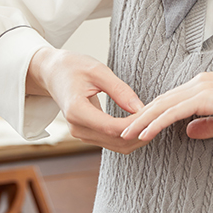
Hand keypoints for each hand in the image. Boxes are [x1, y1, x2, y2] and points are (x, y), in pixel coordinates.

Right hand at [27, 47, 148, 151]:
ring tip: (154, 120)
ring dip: (137, 137)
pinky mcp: (87, 134)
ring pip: (117, 146)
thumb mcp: (98, 71)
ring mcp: (80, 134)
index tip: (154, 113)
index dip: (135, 124)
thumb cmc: (74, 67)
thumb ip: (119, 90)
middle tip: (160, 118)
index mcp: (76, 111)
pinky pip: (112, 142)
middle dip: (141, 132)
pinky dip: (129, 136)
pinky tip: (142, 123)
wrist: (53, 73)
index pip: (112, 127)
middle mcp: (76, 127)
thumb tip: (141, 108)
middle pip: (117, 141)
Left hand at [118, 72, 212, 143]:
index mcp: (205, 86)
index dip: (152, 114)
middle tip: (120, 130)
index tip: (137, 127)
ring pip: (163, 105)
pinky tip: (144, 134)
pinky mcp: (207, 97)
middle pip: (161, 100)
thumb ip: (209, 125)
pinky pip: (175, 112)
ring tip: (124, 134)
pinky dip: (157, 123)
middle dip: (139, 116)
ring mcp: (203, 88)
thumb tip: (188, 132)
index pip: (171, 101)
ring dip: (141, 120)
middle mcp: (200, 83)